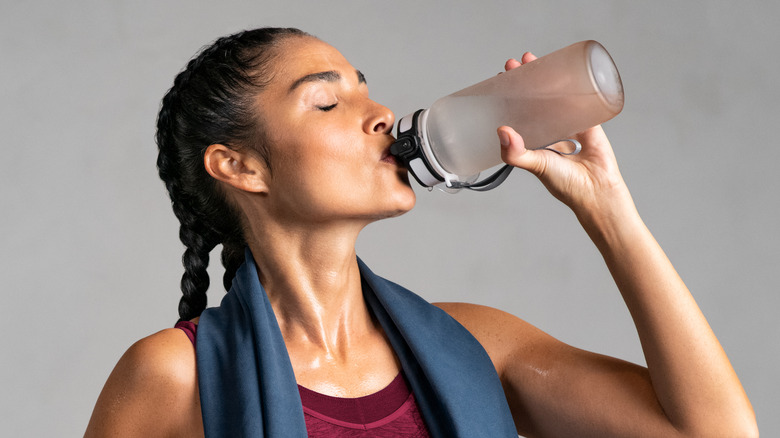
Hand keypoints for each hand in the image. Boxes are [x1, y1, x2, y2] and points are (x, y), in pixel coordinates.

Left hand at [498, 53, 629, 216]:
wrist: (598, 191)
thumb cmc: (565, 184)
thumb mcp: (536, 165)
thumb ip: (517, 153)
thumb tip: (501, 130)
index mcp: (533, 140)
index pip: (516, 112)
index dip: (508, 95)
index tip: (500, 78)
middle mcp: (548, 130)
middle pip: (534, 98)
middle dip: (524, 79)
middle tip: (515, 63)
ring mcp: (569, 124)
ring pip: (555, 95)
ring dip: (546, 76)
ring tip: (532, 59)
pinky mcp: (589, 121)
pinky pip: (581, 98)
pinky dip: (574, 84)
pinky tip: (566, 68)